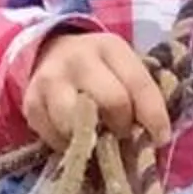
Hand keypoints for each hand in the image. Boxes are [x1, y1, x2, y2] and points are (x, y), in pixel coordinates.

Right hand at [22, 28, 169, 150]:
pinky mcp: (32, 104)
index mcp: (110, 47)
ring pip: (79, 123)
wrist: (49, 55)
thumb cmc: (99, 71)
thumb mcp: (123, 70)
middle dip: (123, 126)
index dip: (154, 116)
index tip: (160, 138)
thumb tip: (152, 141)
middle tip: (123, 134)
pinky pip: (56, 138)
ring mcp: (51, 80)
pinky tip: (76, 138)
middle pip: (113, 102)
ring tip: (98, 139)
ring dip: (93, 139)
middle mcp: (79, 59)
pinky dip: (70, 146)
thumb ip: (139, 98)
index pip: (138, 84)